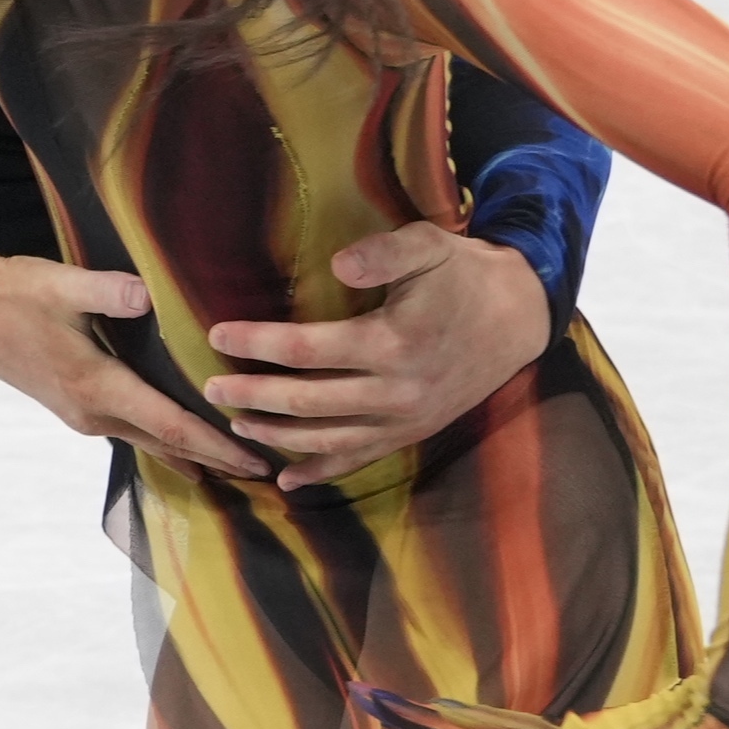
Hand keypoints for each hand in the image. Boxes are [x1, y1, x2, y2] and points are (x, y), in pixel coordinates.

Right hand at [0, 251, 268, 482]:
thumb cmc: (15, 293)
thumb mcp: (62, 284)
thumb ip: (111, 290)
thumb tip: (151, 295)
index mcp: (96, 386)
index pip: (170, 425)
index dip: (216, 445)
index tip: (255, 460)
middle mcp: (92, 411)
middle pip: (166, 444)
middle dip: (216, 459)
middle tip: (264, 473)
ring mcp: (80, 415)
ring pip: (148, 442)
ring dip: (190, 455)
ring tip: (233, 469)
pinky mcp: (74, 407)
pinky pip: (130, 433)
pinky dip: (163, 443)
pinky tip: (181, 449)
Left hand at [199, 219, 551, 489]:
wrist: (519, 317)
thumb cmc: (464, 275)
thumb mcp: (430, 247)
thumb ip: (384, 253)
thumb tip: (338, 264)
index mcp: (393, 342)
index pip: (307, 350)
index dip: (258, 344)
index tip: (217, 335)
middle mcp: (396, 391)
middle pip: (308, 403)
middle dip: (254, 396)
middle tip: (209, 389)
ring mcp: (405, 419)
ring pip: (329, 440)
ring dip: (278, 437)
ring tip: (237, 425)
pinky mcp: (414, 433)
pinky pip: (361, 460)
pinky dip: (322, 472)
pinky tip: (288, 481)